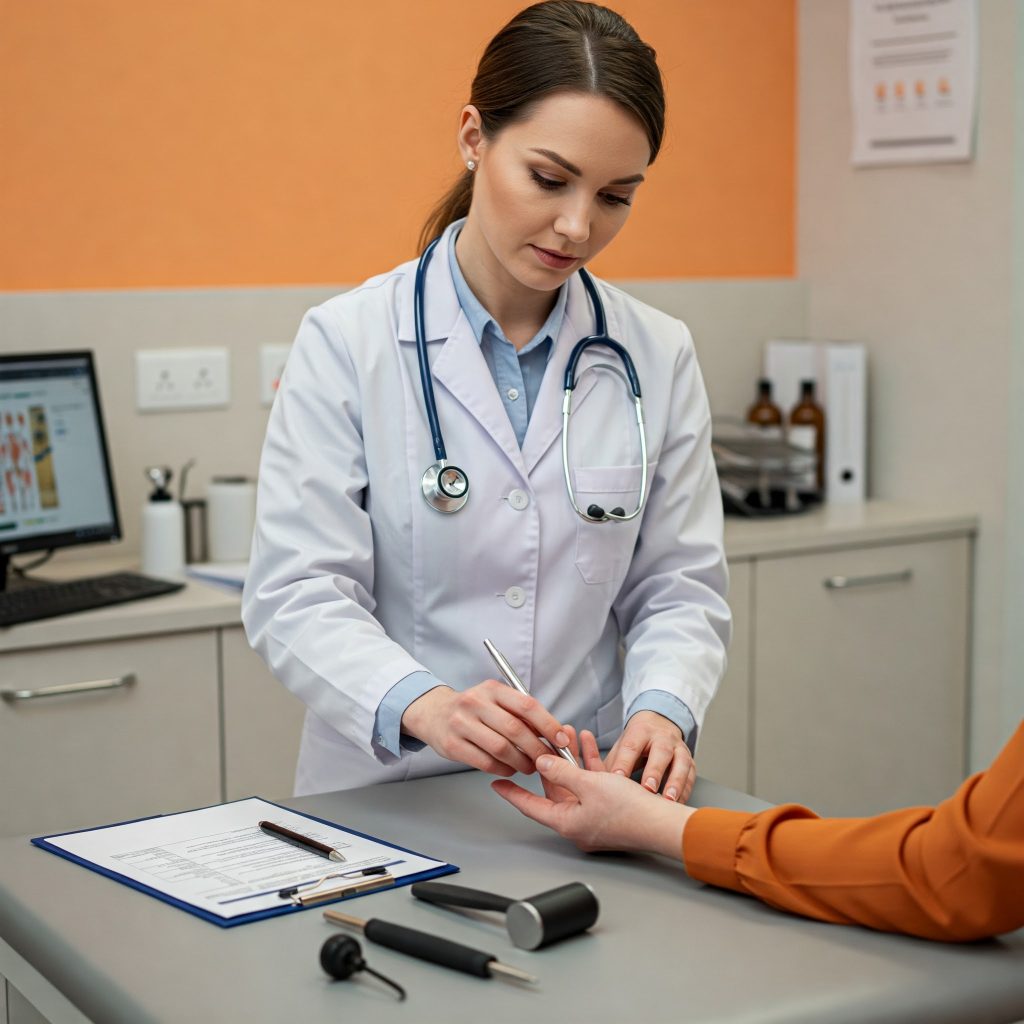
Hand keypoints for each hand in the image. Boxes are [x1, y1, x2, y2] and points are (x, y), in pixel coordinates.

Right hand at [401, 681, 571, 776]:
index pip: (527, 706)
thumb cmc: (473, 709)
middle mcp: (475, 703)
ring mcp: (461, 724)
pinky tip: (509, 768)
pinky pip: (485, 763)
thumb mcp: (495, 700)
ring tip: (529, 766)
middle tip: (547, 760)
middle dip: (537, 749)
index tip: (562, 740)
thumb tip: (553, 733)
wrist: (433, 713)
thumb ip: (520, 713)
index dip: (548, 725)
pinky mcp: (452, 745)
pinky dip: (503, 769)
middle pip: (515, 729)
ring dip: (521, 762)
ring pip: (501, 749)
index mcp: (492, 689)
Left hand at [492, 729, 693, 858]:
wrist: (662, 824)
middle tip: (540, 742)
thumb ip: (562, 772)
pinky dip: (589, 766)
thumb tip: (542, 763)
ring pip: (575, 784)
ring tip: (567, 733)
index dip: (512, 793)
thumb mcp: (589, 785)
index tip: (497, 784)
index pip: (530, 806)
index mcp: (566, 822)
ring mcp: (593, 818)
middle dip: (550, 762)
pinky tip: (589, 744)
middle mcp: (577, 823)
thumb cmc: (630, 811)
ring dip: (571, 759)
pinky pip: (592, 786)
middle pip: (554, 790)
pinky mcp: (609, 811)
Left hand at [605, 711, 694, 801]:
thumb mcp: (620, 746)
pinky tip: (678, 806)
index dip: (624, 763)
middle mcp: (662, 738)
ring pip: (681, 764)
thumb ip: (610, 764)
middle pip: (660, 752)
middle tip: (647, 789)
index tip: (617, 780)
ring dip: (675, 783)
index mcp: (640, 732)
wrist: (660, 726)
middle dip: (654, 771)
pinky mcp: (690, 762)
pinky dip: (685, 792)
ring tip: (668, 801)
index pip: (631, 747)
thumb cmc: (635, 743)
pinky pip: (691, 777)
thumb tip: (593, 783)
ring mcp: (679, 749)